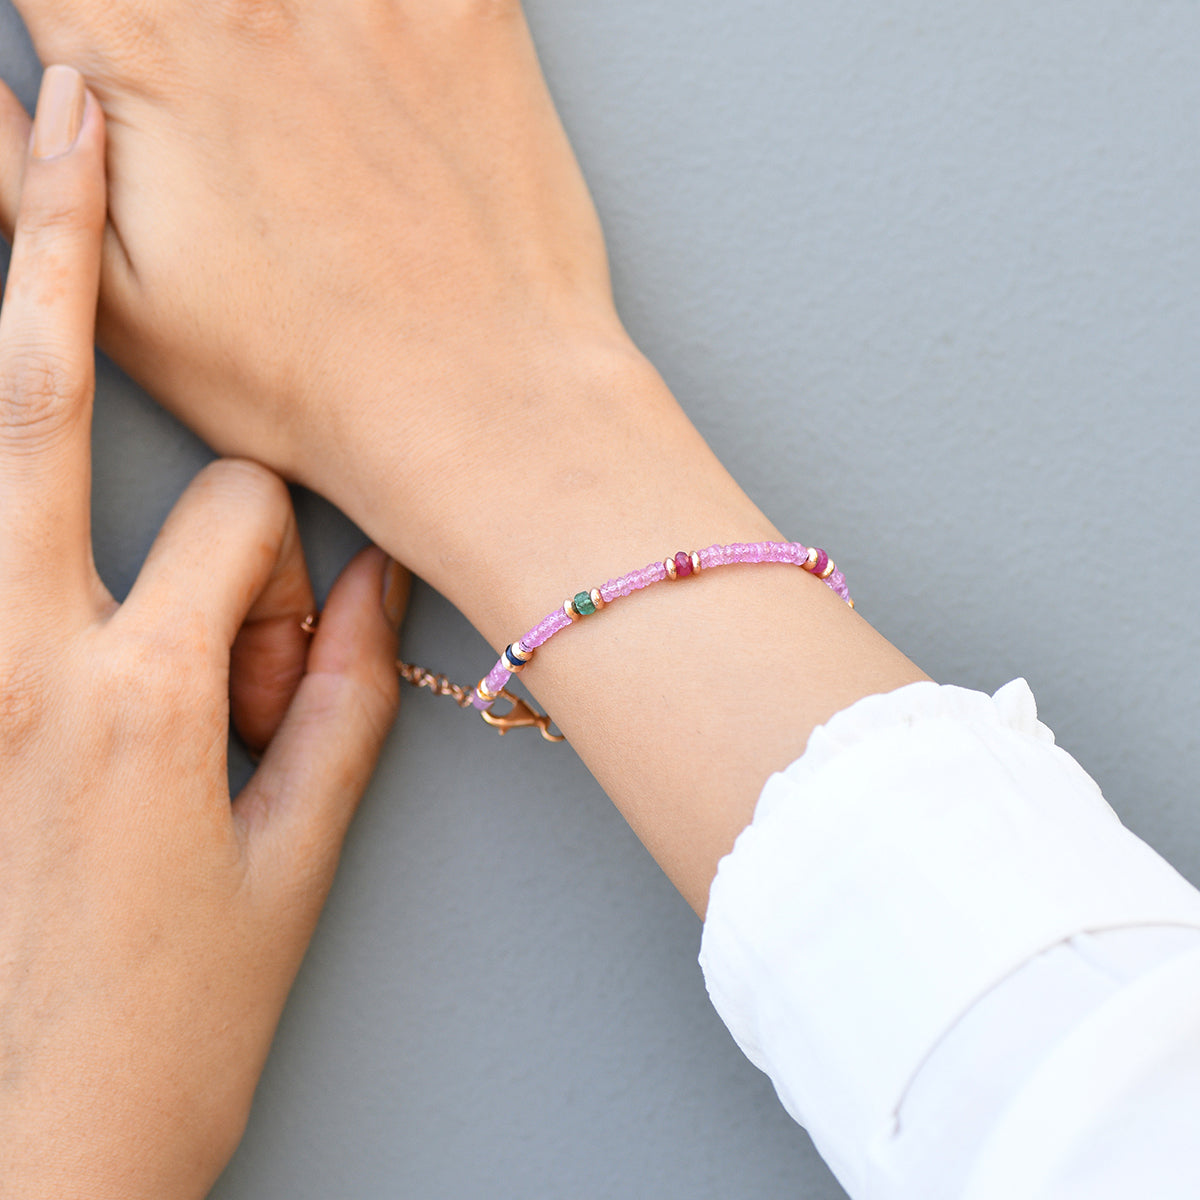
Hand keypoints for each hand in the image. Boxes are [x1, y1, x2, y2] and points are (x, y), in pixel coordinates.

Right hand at [0, 0, 638, 592]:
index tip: (101, 38)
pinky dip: (385, 7)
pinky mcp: (472, 10)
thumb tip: (6, 74)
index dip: (77, 10)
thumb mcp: (116, 299)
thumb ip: (12, 163)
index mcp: (138, 46)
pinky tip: (362, 55)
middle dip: (181, 21)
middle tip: (214, 81)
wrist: (483, 409)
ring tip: (285, 87)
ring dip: (279, 16)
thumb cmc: (308, 383)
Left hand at [0, 68, 405, 1197]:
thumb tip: (383, 573)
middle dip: (54, 234)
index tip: (297, 632)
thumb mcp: (294, 860)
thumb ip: (346, 696)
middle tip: (67, 106)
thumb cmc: (170, 1026)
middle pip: (31, 395)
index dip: (294, 555)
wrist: (31, 1158)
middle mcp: (20, 660)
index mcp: (143, 697)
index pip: (244, 518)